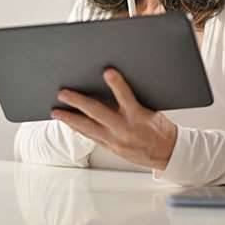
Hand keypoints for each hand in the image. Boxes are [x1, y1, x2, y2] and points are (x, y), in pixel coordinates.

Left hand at [51, 67, 177, 170]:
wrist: (167, 153)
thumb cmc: (160, 129)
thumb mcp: (152, 110)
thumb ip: (133, 99)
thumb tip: (116, 83)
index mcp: (138, 116)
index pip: (126, 96)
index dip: (117, 84)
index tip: (107, 71)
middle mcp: (124, 129)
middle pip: (97, 113)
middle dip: (78, 102)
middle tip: (63, 93)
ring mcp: (115, 141)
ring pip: (88, 128)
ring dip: (70, 119)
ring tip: (56, 112)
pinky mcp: (111, 148)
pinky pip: (90, 137)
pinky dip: (78, 129)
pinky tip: (69, 123)